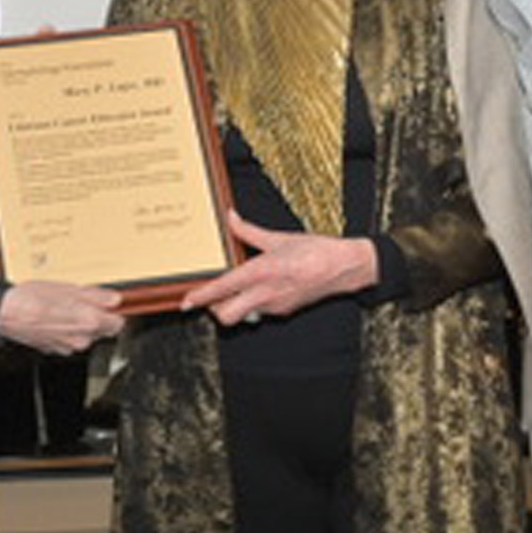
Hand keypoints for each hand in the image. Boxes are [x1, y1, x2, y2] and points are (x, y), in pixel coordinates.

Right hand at [0, 281, 123, 354]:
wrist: (5, 314)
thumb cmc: (32, 299)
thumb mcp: (68, 288)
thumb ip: (96, 296)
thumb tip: (114, 299)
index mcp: (89, 322)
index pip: (118, 323)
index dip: (113, 312)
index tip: (107, 304)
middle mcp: (82, 340)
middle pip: (102, 330)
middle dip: (96, 317)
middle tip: (81, 302)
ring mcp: (68, 348)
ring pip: (85, 336)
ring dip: (80, 324)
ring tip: (64, 307)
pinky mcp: (56, 350)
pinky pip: (69, 340)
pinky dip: (66, 331)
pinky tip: (54, 318)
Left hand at [179, 210, 377, 324]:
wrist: (345, 268)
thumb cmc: (316, 251)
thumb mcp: (279, 237)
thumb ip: (249, 231)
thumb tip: (231, 217)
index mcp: (263, 271)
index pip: (223, 288)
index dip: (201, 296)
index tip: (186, 301)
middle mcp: (266, 293)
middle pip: (226, 315)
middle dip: (214, 308)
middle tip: (209, 296)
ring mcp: (275, 306)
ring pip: (242, 315)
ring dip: (233, 305)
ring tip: (235, 287)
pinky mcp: (284, 311)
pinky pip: (259, 311)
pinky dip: (252, 303)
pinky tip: (258, 288)